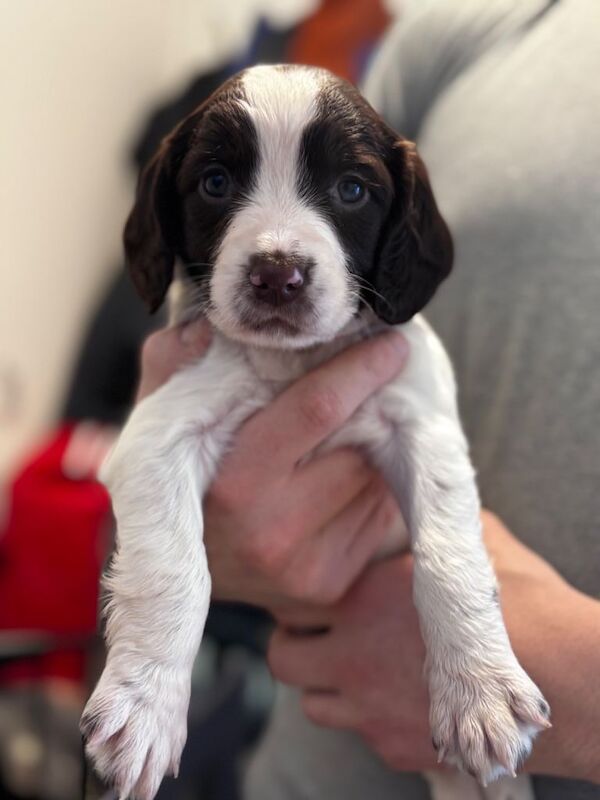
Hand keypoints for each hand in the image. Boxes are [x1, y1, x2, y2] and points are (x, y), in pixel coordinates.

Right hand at [136, 320, 408, 611]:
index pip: (318, 410)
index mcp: (233, 483)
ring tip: (361, 430)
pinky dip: (375, 488)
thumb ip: (175, 361)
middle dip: (380, 408)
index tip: (392, 345)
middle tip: (389, 378)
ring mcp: (306, 567)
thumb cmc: (175, 480)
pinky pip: (378, 518)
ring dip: (379, 450)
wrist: (177, 572)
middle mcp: (273, 533)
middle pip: (359, 447)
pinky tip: (349, 476)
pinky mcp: (329, 585)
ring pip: (376, 482)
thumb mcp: (160, 415)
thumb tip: (216, 326)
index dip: (361, 369)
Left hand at [268, 511, 599, 782]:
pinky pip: (361, 735)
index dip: (297, 598)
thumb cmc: (525, 609)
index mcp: (364, 600)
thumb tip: (433, 514)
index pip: (290, 600)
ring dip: (326, 686)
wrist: (563, 679)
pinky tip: (398, 699)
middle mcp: (355, 656)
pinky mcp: (399, 747)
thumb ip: (437, 532)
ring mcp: (373, 709)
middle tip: (319, 636)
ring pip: (313, 704)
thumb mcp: (475, 548)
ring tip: (355, 670)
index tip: (311, 597)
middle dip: (295, 644)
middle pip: (283, 657)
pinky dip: (369, 719)